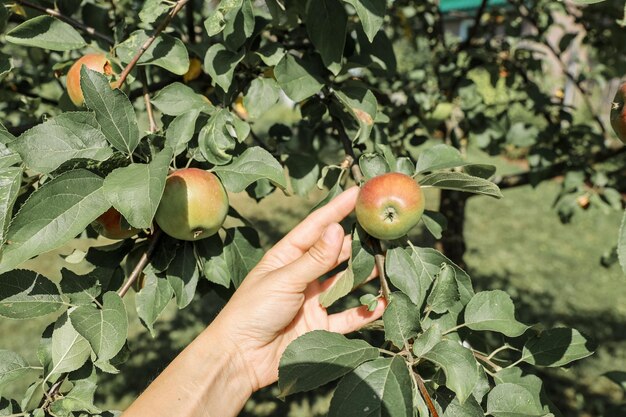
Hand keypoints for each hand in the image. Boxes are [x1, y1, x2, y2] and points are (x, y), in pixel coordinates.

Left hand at [209, 186, 385, 391]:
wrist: (240, 358)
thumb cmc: (252, 310)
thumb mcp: (284, 279)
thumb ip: (315, 259)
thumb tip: (338, 228)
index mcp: (287, 256)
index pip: (317, 227)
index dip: (337, 209)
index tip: (358, 192)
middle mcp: (303, 275)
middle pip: (335, 253)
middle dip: (358, 242)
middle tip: (383, 228)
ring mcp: (313, 301)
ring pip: (345, 283)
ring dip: (365, 275)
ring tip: (388, 262)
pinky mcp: (320, 327)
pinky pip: (348, 317)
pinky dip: (365, 311)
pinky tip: (382, 302)